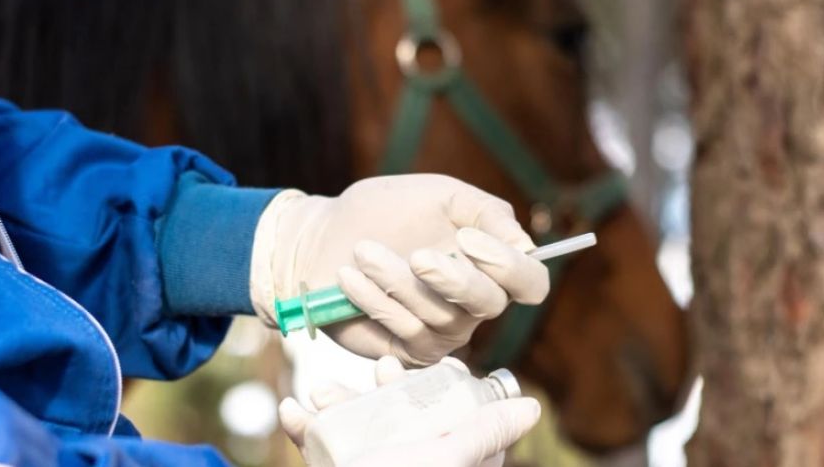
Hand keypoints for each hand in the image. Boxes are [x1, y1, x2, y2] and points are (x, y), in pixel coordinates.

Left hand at [249, 174, 548, 365]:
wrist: (326, 236)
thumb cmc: (387, 210)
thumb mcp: (441, 195)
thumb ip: (487, 212)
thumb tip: (524, 244)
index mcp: (492, 266)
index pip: (530, 282)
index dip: (509, 266)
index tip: (467, 238)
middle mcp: (475, 305)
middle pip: (489, 305)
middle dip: (454, 280)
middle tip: (417, 255)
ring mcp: (443, 332)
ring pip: (440, 317)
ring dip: (398, 281)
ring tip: (363, 251)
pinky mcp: (406, 350)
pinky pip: (403, 331)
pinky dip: (375, 300)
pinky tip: (350, 277)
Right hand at [279, 357, 541, 466]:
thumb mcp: (446, 459)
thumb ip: (484, 434)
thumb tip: (532, 406)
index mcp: (444, 466)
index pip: (458, 425)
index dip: (450, 391)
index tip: (442, 366)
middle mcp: (408, 466)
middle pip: (402, 419)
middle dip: (384, 389)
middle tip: (382, 370)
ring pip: (356, 429)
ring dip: (335, 403)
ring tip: (323, 392)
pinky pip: (318, 449)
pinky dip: (302, 429)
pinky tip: (291, 411)